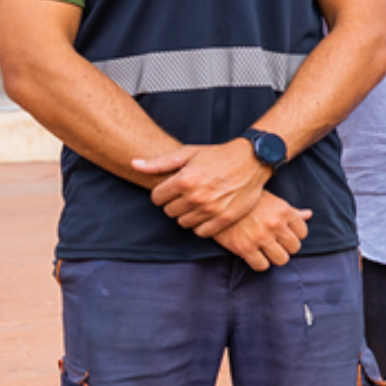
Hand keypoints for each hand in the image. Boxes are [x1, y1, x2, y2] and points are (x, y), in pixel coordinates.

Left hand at [136, 140, 273, 237]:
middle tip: (187, 195)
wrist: (252, 161)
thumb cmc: (218, 155)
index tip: (172, 189)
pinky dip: (201, 225)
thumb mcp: (188, 153)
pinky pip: (201, 232)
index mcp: (183, 180)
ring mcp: (210, 210)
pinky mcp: (224, 219)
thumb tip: (133, 164)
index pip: (156, 198)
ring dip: (187, 215)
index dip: (162, 194)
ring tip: (198, 203)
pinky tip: (206, 213)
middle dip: (174, 204)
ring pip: (183, 223)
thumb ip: (159, 162)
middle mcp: (195, 197)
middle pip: (168, 212)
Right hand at [213, 191, 310, 270]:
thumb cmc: (248, 201)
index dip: (294, 235)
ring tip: (267, 251)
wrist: (218, 202)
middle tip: (275, 244)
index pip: (303, 233)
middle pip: (294, 248)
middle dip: (285, 247)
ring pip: (281, 260)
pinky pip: (262, 266)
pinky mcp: (245, 248)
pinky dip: (259, 263)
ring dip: (275, 257)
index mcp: (284, 211)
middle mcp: (275, 225)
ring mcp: (261, 237)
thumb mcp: (272, 201)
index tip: (284, 234)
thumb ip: (291, 211)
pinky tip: (254, 255)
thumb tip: (308, 215)